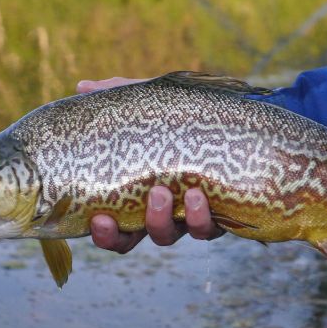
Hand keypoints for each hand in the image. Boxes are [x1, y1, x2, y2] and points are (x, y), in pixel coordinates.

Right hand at [76, 77, 224, 252]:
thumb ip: (120, 96)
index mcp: (137, 192)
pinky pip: (209, 230)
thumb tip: (82, 87)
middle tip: (127, 205)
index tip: (97, 218)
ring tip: (166, 192)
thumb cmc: (189, 115)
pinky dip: (201, 217)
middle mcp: (161, 210)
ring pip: (171, 236)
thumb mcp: (155, 104)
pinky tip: (198, 194)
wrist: (244, 119)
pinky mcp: (223, 217)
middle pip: (134, 240)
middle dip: (125, 235)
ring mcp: (190, 215)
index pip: (114, 225)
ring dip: (163, 220)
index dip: (104, 232)